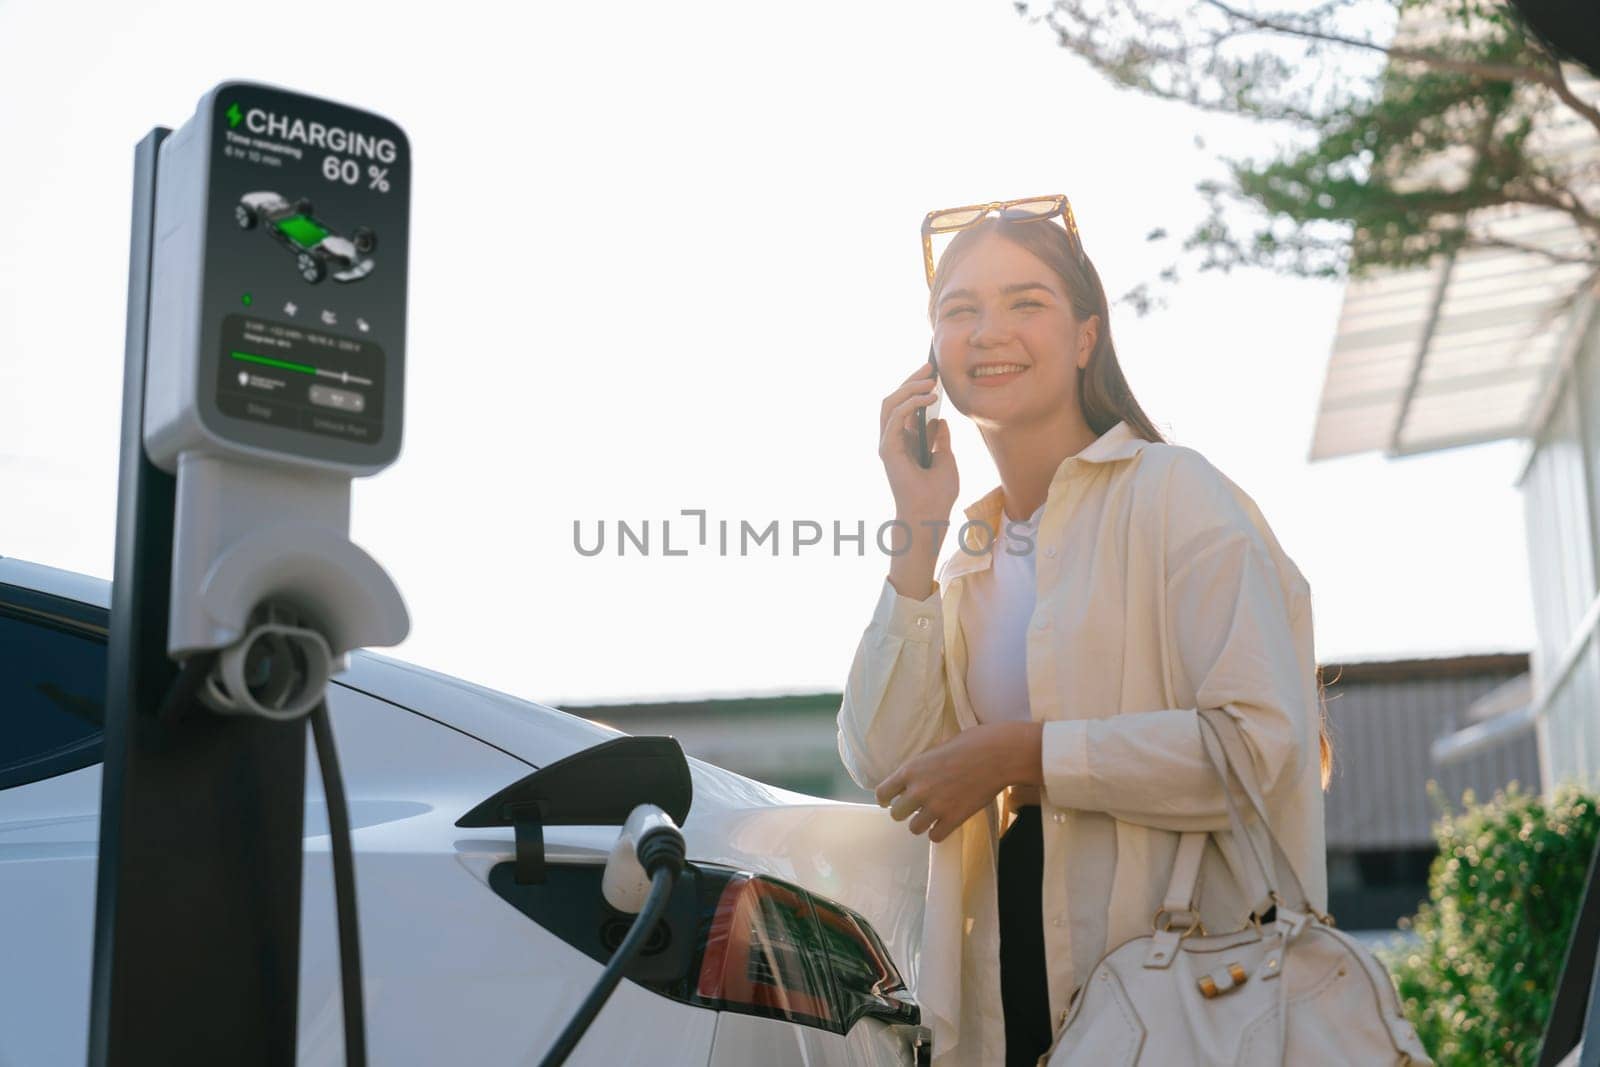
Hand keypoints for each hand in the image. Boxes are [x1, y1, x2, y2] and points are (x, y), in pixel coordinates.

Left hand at [874, 722, 1041, 843]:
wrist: (998, 755)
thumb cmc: (971, 743)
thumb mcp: (937, 748)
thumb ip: (923, 766)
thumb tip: (918, 775)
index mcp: (911, 769)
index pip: (883, 792)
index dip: (886, 798)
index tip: (890, 801)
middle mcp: (918, 790)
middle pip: (896, 814)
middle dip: (905, 811)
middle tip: (917, 807)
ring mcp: (935, 807)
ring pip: (914, 828)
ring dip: (922, 823)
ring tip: (933, 815)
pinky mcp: (953, 819)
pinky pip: (935, 836)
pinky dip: (940, 831)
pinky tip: (946, 822)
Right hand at [879, 361, 958, 524]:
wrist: (931, 515)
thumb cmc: (938, 494)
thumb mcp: (946, 458)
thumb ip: (941, 439)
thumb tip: (940, 420)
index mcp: (905, 442)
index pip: (905, 407)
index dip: (917, 388)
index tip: (934, 373)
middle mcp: (893, 440)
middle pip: (894, 401)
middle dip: (910, 381)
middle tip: (930, 367)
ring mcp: (888, 444)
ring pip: (890, 404)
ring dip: (909, 388)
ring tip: (930, 379)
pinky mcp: (888, 449)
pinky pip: (895, 418)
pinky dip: (911, 404)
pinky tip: (929, 397)